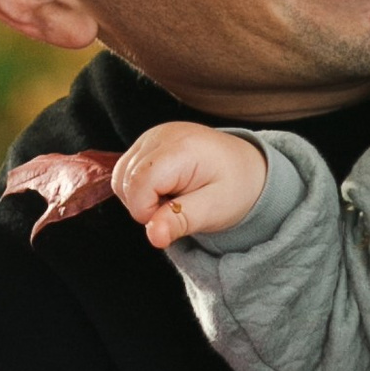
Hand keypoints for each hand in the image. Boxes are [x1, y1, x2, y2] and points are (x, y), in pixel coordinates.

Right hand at [110, 122, 269, 249]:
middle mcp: (162, 135)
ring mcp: (153, 134)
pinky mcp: (149, 139)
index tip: (175, 215)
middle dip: (146, 205)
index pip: (136, 187)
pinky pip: (126, 169)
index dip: (148, 212)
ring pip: (120, 177)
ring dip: (141, 196)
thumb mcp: (214, 210)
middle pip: (125, 182)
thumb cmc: (235, 188)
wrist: (248, 168)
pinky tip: (167, 187)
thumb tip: (154, 236)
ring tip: (175, 196)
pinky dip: (141, 186)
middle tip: (179, 205)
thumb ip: (181, 221)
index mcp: (180, 149)